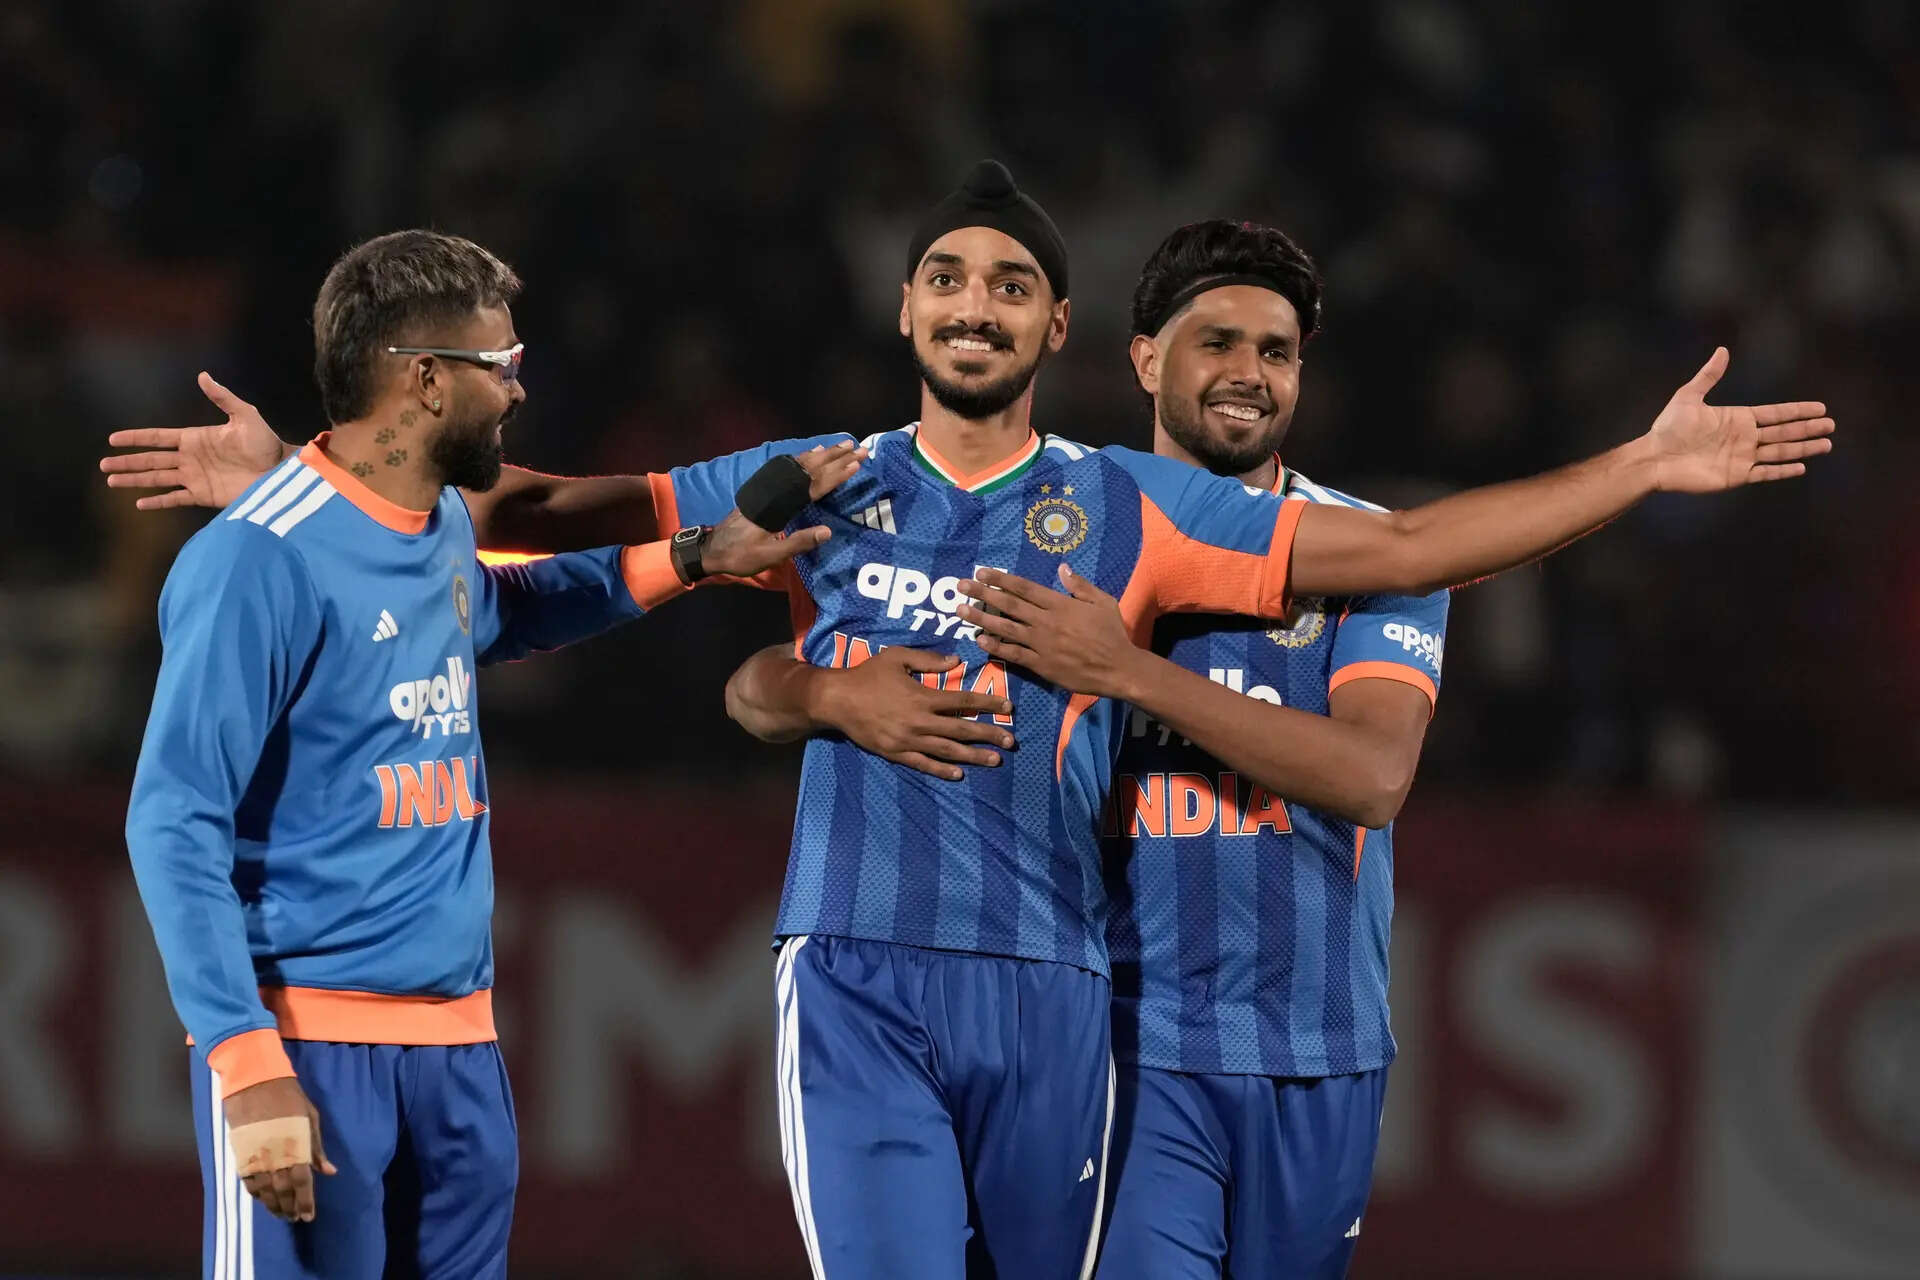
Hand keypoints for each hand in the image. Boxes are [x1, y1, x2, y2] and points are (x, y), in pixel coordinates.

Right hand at [100, 372, 291, 509]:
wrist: (280, 471)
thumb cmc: (265, 442)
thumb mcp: (245, 415)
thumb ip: (222, 397)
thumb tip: (202, 375)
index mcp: (195, 439)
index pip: (158, 438)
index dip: (136, 438)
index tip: (113, 439)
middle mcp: (190, 459)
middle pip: (151, 460)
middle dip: (127, 462)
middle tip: (103, 464)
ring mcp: (196, 478)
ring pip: (157, 479)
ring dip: (135, 480)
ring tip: (112, 481)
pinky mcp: (205, 495)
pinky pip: (175, 499)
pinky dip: (158, 501)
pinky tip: (140, 504)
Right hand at [222, 1076, 336, 1222]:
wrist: (254, 1082)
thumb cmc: (288, 1097)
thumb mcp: (311, 1117)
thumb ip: (317, 1148)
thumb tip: (330, 1171)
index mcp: (296, 1148)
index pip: (302, 1183)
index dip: (305, 1202)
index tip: (308, 1216)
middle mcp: (275, 1157)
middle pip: (283, 1191)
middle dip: (290, 1207)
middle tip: (295, 1219)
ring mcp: (256, 1157)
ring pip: (264, 1191)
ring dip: (273, 1206)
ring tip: (281, 1214)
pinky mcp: (240, 1154)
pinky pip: (248, 1182)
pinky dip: (256, 1194)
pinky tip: (262, 1200)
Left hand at [700, 441, 866, 577]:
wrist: (713, 550)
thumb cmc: (742, 555)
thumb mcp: (771, 555)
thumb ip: (799, 542)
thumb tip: (828, 531)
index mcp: (781, 505)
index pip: (815, 485)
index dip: (837, 475)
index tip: (856, 463)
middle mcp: (777, 490)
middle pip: (811, 469)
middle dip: (837, 458)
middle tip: (860, 448)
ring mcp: (770, 486)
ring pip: (801, 464)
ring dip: (824, 454)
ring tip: (843, 444)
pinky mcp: (766, 488)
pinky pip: (790, 466)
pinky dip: (806, 457)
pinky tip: (814, 452)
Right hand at [811, 648, 1014, 780]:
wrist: (837, 700)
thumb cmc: (867, 674)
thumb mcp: (897, 657)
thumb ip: (928, 660)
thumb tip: (956, 662)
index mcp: (923, 696)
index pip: (963, 700)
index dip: (988, 703)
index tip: (1008, 706)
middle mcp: (920, 721)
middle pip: (962, 729)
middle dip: (989, 734)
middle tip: (1011, 740)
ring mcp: (908, 740)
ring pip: (947, 750)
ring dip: (973, 756)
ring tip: (994, 760)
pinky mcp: (895, 753)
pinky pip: (923, 764)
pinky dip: (941, 770)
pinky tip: (958, 774)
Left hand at [956, 565, 1144, 699]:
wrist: (1119, 669)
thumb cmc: (1112, 634)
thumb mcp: (1103, 602)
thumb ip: (1080, 585)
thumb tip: (1062, 568)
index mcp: (1060, 604)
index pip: (1024, 588)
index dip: (1001, 579)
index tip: (982, 573)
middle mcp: (1046, 622)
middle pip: (1009, 605)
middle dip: (982, 594)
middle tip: (961, 585)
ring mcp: (1042, 644)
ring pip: (1005, 629)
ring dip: (981, 619)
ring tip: (961, 611)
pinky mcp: (1041, 665)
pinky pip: (1014, 654)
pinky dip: (996, 647)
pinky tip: (979, 641)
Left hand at [1644, 348, 1834, 492]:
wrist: (1655, 458)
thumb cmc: (1668, 428)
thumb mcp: (1688, 397)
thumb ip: (1709, 375)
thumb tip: (1722, 350)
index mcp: (1737, 418)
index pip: (1775, 414)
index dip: (1797, 411)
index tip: (1820, 408)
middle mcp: (1744, 437)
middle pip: (1784, 432)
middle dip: (1807, 428)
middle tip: (1832, 425)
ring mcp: (1741, 457)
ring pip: (1780, 452)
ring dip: (1803, 448)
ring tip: (1826, 444)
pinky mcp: (1735, 476)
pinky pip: (1765, 473)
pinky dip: (1783, 471)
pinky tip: (1801, 466)